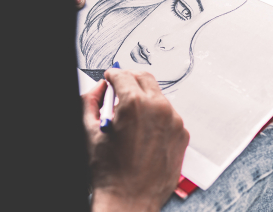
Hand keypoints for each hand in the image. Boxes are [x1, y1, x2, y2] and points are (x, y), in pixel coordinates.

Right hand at [82, 70, 189, 211]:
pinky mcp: (182, 133)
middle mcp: (159, 108)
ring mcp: (174, 121)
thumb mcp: (90, 132)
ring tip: (131, 117)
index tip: (109, 78)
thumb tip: (99, 88)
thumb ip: (91, 101)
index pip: (123, 74)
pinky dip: (156, 116)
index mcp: (135, 104)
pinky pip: (169, 114)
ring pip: (158, 95)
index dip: (112, 74)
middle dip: (129, 79)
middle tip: (119, 89)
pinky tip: (144, 131)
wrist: (130, 201)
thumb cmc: (110, 172)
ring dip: (144, 98)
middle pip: (144, 77)